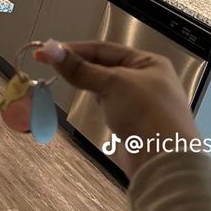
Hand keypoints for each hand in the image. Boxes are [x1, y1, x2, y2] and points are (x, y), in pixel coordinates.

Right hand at [34, 40, 198, 177]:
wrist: (164, 161)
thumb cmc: (145, 112)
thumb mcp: (112, 83)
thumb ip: (80, 68)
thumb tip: (50, 48)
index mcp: (148, 62)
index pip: (104, 49)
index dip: (73, 49)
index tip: (45, 51)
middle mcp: (147, 79)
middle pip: (104, 66)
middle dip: (79, 65)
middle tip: (47, 63)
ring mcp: (140, 103)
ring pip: (105, 86)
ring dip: (86, 82)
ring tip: (62, 78)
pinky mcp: (133, 124)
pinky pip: (109, 105)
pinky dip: (96, 100)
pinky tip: (87, 100)